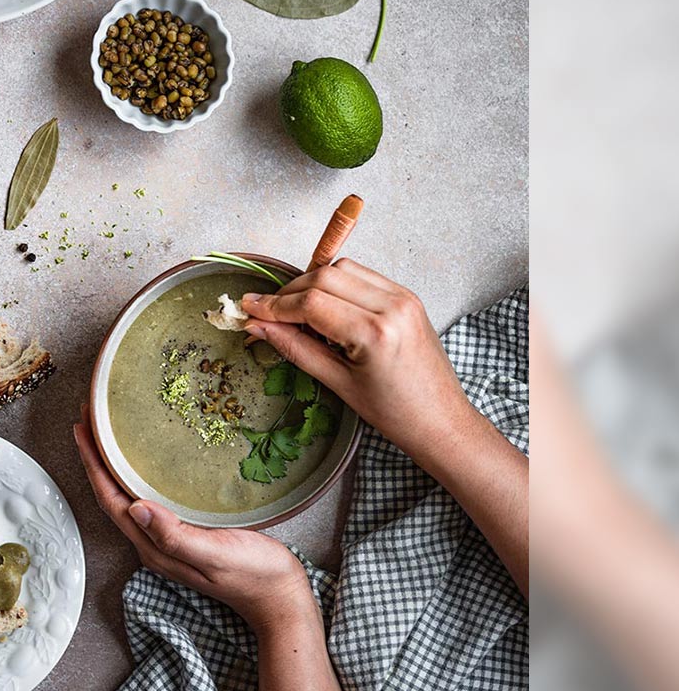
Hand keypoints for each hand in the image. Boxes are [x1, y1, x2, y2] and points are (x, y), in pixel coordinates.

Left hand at [74, 406, 318, 635]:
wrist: (278, 594)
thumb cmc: (252, 573)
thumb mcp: (214, 553)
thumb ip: (174, 536)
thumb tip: (136, 509)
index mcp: (154, 547)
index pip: (111, 499)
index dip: (93, 463)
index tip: (81, 429)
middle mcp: (153, 542)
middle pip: (112, 494)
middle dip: (96, 457)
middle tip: (88, 418)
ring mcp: (168, 536)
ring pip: (127, 494)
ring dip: (112, 462)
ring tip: (105, 432)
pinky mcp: (185, 529)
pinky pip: (149, 495)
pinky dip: (137, 472)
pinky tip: (144, 459)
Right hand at [242, 259, 480, 467]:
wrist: (442, 421)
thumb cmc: (395, 413)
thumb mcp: (338, 384)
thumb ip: (295, 348)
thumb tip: (258, 326)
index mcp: (375, 332)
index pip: (311, 303)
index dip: (274, 305)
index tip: (249, 308)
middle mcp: (392, 305)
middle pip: (324, 276)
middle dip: (290, 291)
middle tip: (267, 312)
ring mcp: (403, 296)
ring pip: (342, 269)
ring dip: (313, 284)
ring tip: (298, 313)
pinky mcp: (407, 296)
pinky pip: (362, 276)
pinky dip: (337, 285)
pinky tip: (327, 309)